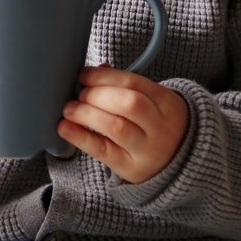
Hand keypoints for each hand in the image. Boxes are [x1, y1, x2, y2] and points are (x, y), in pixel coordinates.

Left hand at [58, 65, 188, 183]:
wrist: (176, 161)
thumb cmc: (154, 124)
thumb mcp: (151, 102)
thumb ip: (124, 86)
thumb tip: (90, 73)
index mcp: (166, 103)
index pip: (132, 83)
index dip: (102, 76)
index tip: (82, 74)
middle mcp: (161, 127)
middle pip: (128, 104)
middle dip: (96, 95)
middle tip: (79, 94)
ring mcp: (148, 150)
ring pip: (116, 127)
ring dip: (86, 114)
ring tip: (69, 109)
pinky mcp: (131, 168)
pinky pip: (103, 151)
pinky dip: (80, 137)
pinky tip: (64, 128)